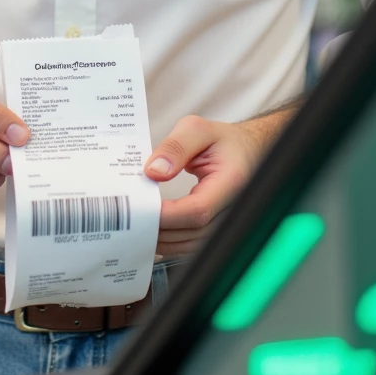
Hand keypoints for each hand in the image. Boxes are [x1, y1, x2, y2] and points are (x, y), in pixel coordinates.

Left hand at [144, 109, 295, 257]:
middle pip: (191, 233)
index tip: (140, 207)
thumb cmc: (223, 141)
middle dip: (157, 229)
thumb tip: (153, 172)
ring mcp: (226, 223)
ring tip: (136, 225)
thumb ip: (174, 147)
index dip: (167, 215)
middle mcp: (233, 209)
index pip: (197, 211)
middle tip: (128, 217)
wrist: (247, 152)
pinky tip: (152, 231)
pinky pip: (192, 245)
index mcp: (232, 182)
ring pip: (190, 245)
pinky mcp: (216, 230)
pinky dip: (170, 241)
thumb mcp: (197, 130)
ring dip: (161, 239)